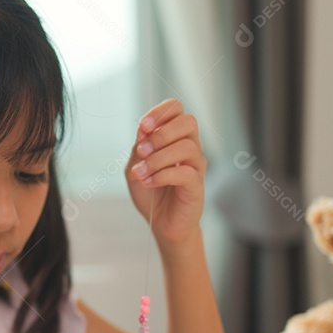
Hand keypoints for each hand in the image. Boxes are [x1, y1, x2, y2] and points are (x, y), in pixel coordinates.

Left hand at [125, 99, 207, 245]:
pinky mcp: (197, 186)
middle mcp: (190, 147)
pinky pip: (186, 173)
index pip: (177, 109)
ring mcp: (196, 166)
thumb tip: (143, 130)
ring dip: (158, 158)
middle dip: (162, 133)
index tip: (143, 127)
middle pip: (189, 121)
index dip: (160, 112)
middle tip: (142, 151)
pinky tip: (148, 183)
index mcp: (175, 138)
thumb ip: (138, 148)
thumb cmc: (150, 193)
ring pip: (187, 147)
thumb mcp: (135, 167)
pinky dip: (162, 175)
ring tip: (141, 172)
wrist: (160, 223)